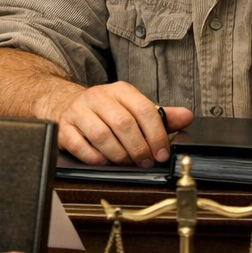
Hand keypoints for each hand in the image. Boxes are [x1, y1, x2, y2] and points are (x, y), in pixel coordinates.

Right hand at [57, 81, 192, 165]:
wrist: (67, 104)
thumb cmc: (107, 111)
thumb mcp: (134, 108)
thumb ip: (161, 115)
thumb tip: (187, 116)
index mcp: (120, 90)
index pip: (144, 110)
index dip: (156, 135)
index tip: (162, 153)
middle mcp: (98, 97)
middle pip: (123, 124)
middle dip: (138, 148)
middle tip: (145, 162)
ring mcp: (78, 111)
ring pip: (101, 136)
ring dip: (118, 155)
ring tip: (126, 162)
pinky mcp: (65, 127)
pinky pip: (80, 147)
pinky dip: (96, 159)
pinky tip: (105, 161)